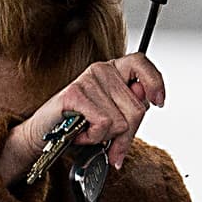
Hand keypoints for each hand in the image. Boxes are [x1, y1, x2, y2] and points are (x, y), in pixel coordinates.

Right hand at [1, 53, 165, 184]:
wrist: (43, 135)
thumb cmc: (78, 125)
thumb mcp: (111, 118)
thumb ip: (130, 110)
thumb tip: (147, 103)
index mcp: (113, 70)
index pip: (141, 63)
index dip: (155, 82)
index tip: (158, 102)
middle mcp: (101, 70)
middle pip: (136, 108)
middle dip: (126, 133)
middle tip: (107, 138)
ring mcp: (87, 80)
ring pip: (120, 121)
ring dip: (105, 137)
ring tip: (89, 131)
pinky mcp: (74, 94)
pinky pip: (103, 124)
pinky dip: (93, 137)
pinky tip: (81, 133)